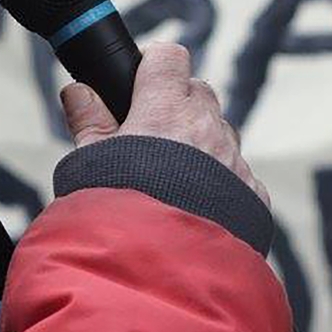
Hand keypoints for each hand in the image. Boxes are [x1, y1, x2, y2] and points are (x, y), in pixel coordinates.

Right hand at [59, 42, 268, 206]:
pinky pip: (239, 174)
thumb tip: (78, 91)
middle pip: (198, 93)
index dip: (154, 66)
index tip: (140, 82)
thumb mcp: (89, 164)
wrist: (160, 274)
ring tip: (171, 179)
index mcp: (165, 110)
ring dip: (202, 143)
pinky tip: (195, 207)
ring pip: (221, 133)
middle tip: (151, 136)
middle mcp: (207, 128)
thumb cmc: (118, 216)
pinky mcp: (253, 194)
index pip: (169, 57)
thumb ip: (87, 121)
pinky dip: (221, 182)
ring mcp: (235, 161)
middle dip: (178, 105)